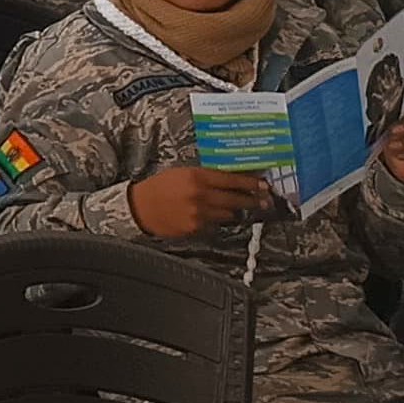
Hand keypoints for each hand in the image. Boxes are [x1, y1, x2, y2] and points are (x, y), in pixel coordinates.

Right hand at [128, 166, 279, 237]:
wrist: (138, 208)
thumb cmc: (159, 187)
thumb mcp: (182, 173)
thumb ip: (205, 176)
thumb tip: (230, 179)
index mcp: (197, 176)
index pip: (232, 180)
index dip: (251, 183)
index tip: (264, 185)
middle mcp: (200, 195)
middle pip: (236, 199)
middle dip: (253, 200)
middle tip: (265, 201)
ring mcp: (199, 214)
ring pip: (228, 214)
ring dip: (234, 211)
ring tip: (239, 208)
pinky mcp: (195, 228)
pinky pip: (214, 225)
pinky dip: (216, 220)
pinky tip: (212, 217)